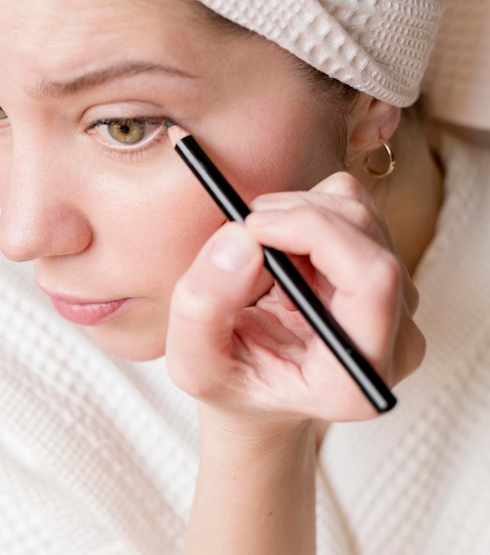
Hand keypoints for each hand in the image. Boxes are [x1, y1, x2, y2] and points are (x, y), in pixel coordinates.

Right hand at [166, 172, 423, 429]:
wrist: (261, 384)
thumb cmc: (232, 381)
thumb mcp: (195, 362)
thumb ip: (203, 307)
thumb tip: (241, 240)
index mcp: (354, 378)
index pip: (371, 281)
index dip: (315, 232)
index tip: (253, 226)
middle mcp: (394, 341)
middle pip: (364, 235)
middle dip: (295, 214)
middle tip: (244, 232)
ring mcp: (397, 304)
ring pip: (358, 213)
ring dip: (297, 213)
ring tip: (262, 255)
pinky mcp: (386, 273)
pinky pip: (353, 209)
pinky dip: (309, 213)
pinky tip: (286, 252)